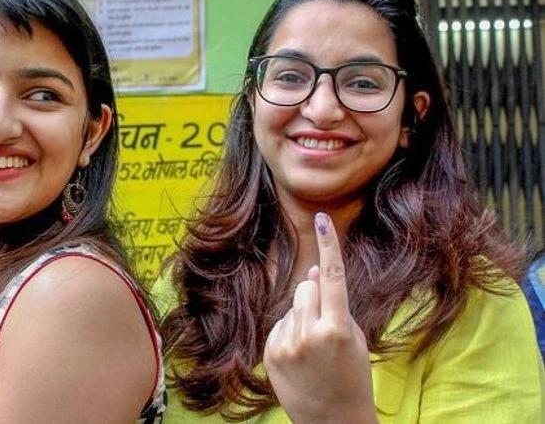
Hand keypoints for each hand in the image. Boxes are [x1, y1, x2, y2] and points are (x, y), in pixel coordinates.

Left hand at [263, 212, 375, 423]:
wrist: (333, 422)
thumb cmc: (351, 377)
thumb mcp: (353, 338)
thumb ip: (335, 304)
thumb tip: (315, 272)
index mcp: (336, 328)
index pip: (334, 278)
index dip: (329, 246)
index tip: (322, 220)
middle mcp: (308, 334)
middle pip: (308, 287)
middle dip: (317, 294)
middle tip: (327, 324)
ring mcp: (286, 344)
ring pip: (293, 304)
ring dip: (303, 314)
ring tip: (314, 346)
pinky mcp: (270, 352)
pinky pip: (280, 323)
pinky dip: (290, 331)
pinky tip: (300, 355)